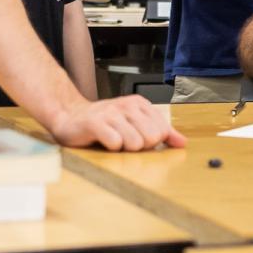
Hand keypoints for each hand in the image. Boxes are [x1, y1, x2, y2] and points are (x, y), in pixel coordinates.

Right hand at [49, 95, 186, 151]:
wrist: (70, 117)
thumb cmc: (104, 123)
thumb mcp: (135, 123)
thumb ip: (161, 131)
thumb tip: (182, 142)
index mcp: (139, 104)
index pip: (162, 130)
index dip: (151, 141)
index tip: (137, 137)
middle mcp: (127, 105)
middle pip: (151, 138)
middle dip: (139, 146)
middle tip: (123, 140)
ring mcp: (111, 113)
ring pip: (135, 143)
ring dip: (123, 148)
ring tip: (113, 140)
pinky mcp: (95, 123)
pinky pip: (115, 144)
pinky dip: (110, 148)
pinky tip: (103, 141)